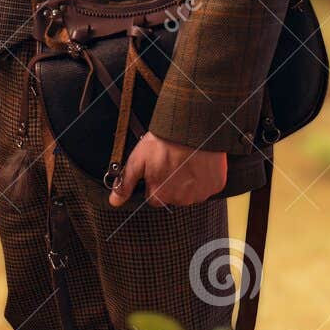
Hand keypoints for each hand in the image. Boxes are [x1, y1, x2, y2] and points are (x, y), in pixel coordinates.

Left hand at [109, 133, 226, 207]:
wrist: (194, 127)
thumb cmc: (165, 141)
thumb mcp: (138, 159)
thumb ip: (125, 182)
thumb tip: (114, 201)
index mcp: (160, 195)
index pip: (154, 197)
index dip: (155, 181)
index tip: (158, 167)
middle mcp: (180, 200)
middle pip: (172, 196)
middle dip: (171, 182)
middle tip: (172, 161)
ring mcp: (199, 194)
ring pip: (190, 193)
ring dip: (187, 181)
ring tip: (186, 160)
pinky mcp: (215, 186)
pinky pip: (207, 187)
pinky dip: (204, 178)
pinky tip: (199, 163)